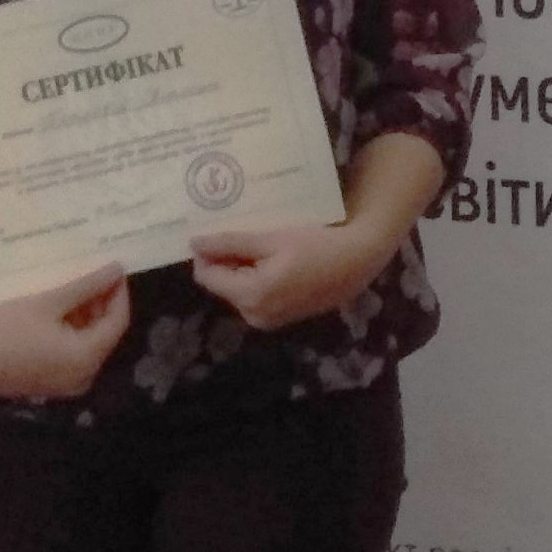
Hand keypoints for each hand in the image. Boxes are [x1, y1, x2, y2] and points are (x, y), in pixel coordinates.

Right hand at [0, 268, 130, 400]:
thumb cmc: (1, 322)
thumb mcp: (47, 300)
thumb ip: (86, 286)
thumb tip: (116, 270)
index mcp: (85, 359)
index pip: (117, 321)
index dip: (117, 292)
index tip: (111, 266)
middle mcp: (77, 378)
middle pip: (101, 335)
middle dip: (99, 303)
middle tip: (92, 271)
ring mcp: (56, 384)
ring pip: (82, 345)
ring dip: (81, 316)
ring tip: (71, 283)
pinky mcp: (37, 382)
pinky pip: (64, 355)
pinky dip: (64, 331)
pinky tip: (52, 307)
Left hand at [189, 221, 391, 332]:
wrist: (358, 261)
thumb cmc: (316, 245)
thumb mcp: (271, 239)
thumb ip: (230, 243)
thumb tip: (194, 243)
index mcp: (250, 296)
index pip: (206, 276)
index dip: (207, 253)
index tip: (219, 231)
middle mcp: (254, 316)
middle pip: (221, 284)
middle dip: (227, 261)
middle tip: (246, 235)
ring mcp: (268, 321)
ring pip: (237, 290)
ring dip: (242, 268)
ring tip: (264, 245)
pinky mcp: (280, 319)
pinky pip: (255, 296)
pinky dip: (257, 278)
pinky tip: (277, 260)